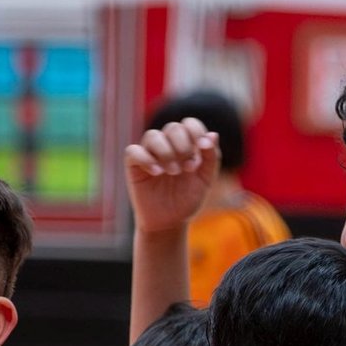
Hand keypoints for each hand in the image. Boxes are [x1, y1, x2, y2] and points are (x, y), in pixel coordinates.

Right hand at [125, 120, 219, 234]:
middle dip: (183, 145)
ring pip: (152, 136)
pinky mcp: (134, 165)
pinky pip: (133, 151)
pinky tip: (157, 172)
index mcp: (185, 144)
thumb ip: (211, 158)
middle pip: (172, 127)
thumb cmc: (186, 199)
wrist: (169, 222)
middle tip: (187, 168)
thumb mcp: (205, 180)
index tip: (201, 149)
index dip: (196, 131)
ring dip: (166, 152)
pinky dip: (145, 159)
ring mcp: (149, 153)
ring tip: (173, 172)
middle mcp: (166, 145)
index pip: (189, 124)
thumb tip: (213, 135)